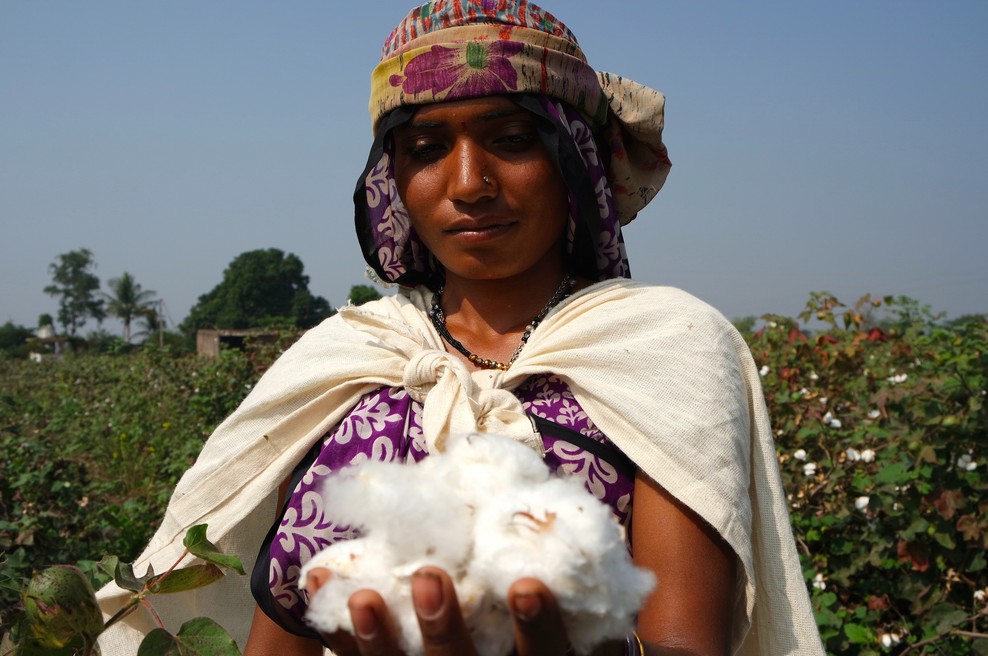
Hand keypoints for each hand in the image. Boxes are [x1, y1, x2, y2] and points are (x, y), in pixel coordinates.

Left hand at [305, 565, 576, 655]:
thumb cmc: (539, 638)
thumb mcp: (576, 630)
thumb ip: (575, 593)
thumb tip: (566, 523)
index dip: (539, 628)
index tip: (526, 586)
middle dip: (442, 630)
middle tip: (429, 578)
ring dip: (379, 640)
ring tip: (363, 597)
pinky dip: (336, 628)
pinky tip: (318, 583)